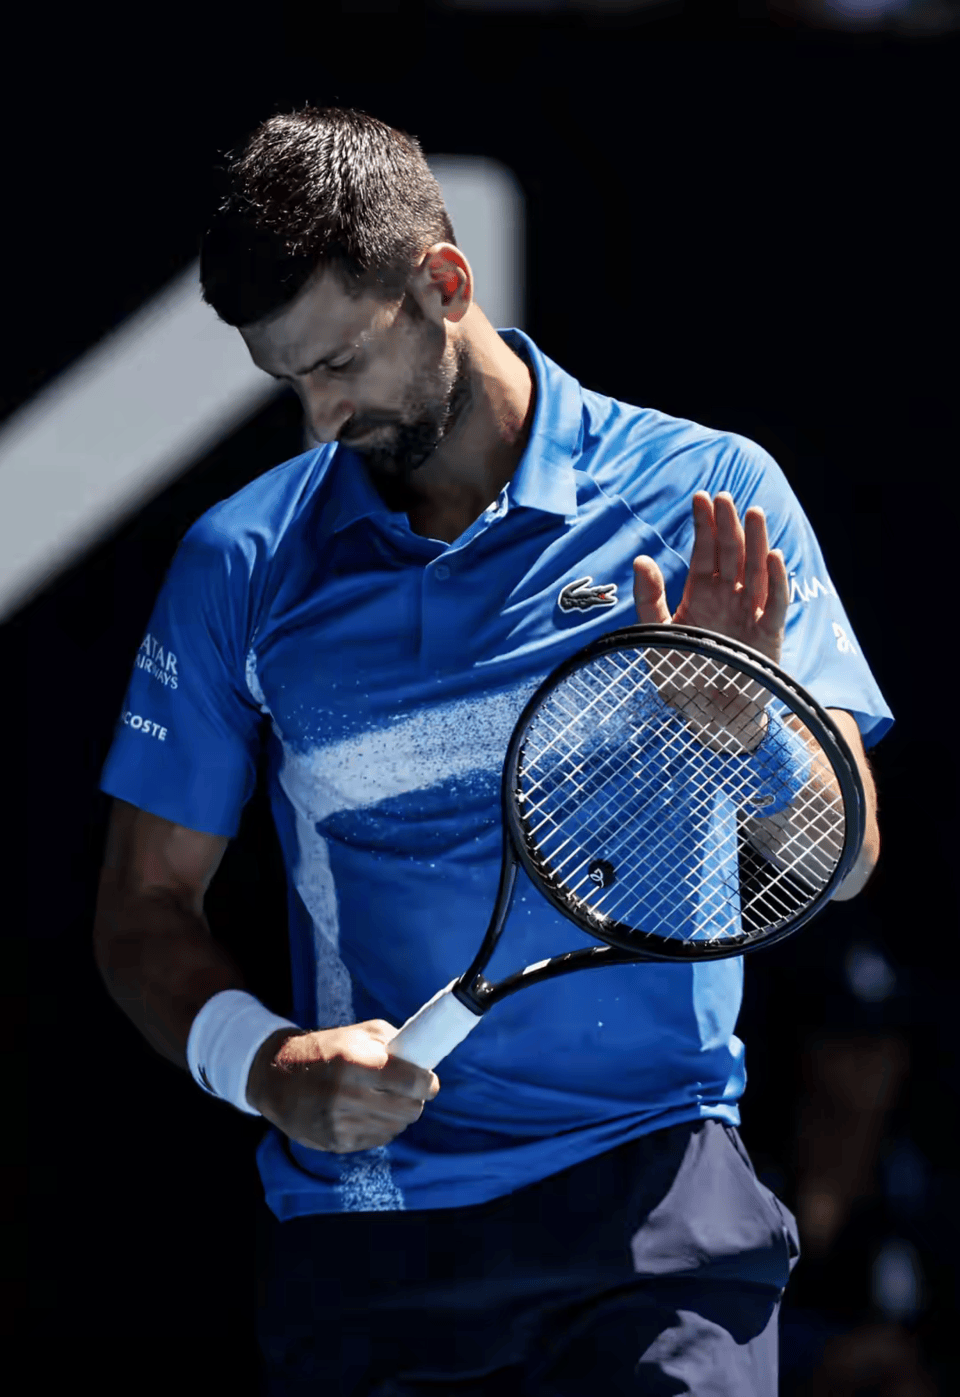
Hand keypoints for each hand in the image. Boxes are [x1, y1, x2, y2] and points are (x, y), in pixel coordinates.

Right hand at [245, 1020, 439, 1153]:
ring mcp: (340, 1122)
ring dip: (399, 1114)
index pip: (410, 1082)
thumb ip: (393, 1044)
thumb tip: (425, 1061)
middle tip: (410, 1090)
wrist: (277, 1077)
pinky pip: (377, 1140)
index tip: (429, 1081)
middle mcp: (346, 1095)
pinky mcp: (335, 1142)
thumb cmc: (326, 1049)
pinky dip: (381, 1127)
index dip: (427, 1083)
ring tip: (387, 1099)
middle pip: (409, 1110)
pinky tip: (370, 1112)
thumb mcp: (358, 1033)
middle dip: (416, 1099)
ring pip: (395, 1127)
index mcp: (354, 1062)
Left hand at [633, 491, 787, 663]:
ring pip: (756, 570)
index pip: (705, 553)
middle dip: (728, 525)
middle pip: (732, 554)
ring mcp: (751, 613)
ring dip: (756, 541)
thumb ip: (648, 600)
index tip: (700, 497)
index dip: (704, 526)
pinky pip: (775, 604)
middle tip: (724, 496)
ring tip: (754, 512)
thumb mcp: (655, 636)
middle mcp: (730, 598)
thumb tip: (640, 560)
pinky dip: (777, 581)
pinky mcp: (769, 635)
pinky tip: (773, 556)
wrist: (709, 717)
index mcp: (703, 594)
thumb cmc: (683, 676)